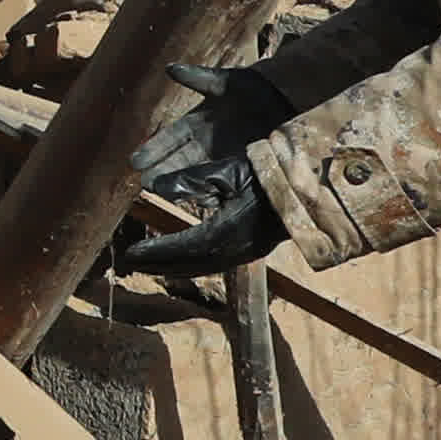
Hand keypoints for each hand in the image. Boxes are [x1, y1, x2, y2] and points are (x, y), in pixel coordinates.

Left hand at [128, 153, 285, 278]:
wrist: (309, 190)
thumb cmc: (268, 175)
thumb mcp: (228, 171)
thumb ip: (191, 180)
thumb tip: (155, 186)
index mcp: (227, 231)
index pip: (182, 246)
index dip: (156, 251)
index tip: (131, 252)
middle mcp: (234, 250)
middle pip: (188, 264)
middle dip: (157, 264)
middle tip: (130, 262)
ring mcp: (244, 254)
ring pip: (201, 268)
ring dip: (172, 268)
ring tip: (148, 265)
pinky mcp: (251, 253)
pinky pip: (214, 266)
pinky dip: (191, 266)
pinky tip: (180, 263)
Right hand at [130, 59, 292, 194]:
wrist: (280, 97)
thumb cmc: (250, 87)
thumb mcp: (222, 81)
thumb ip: (197, 78)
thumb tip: (170, 69)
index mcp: (195, 122)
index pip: (169, 138)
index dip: (153, 149)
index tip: (135, 162)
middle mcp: (203, 142)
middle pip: (177, 159)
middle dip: (161, 171)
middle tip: (145, 184)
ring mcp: (220, 155)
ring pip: (194, 171)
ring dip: (178, 183)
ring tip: (162, 193)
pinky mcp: (238, 164)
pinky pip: (219, 178)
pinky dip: (207, 188)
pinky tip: (198, 198)